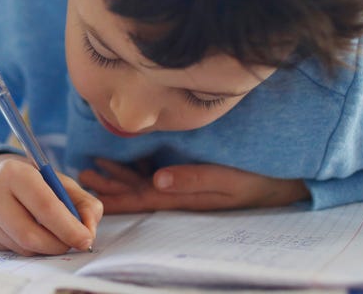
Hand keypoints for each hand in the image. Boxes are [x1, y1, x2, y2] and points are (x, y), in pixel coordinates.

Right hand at [0, 153, 101, 255]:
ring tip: (52, 234)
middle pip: (31, 235)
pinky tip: (31, 232)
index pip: (45, 206)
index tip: (86, 239)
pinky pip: (13, 251)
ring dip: (46, 248)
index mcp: (13, 172)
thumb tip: (88, 231)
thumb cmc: (28, 179)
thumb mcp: (57, 180)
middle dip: (59, 244)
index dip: (69, 227)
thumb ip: (82, 202)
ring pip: (23, 247)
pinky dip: (30, 248)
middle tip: (73, 242)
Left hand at [78, 159, 309, 213]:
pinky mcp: (190, 173)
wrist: (281, 181)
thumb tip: (157, 180)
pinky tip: (120, 162)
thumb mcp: (226, 180)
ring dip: (117, 177)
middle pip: (135, 192)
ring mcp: (183, 184)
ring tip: (92, 169)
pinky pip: (155, 173)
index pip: (140, 200)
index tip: (89, 195)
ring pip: (142, 182)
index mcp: (182, 197)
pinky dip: (135, 169)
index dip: (114, 198)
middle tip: (81, 176)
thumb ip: (193, 179)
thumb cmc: (255, 180)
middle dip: (108, 187)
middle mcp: (178, 193)